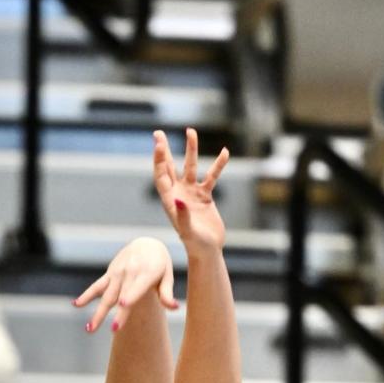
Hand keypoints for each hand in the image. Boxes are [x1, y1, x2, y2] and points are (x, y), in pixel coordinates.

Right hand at [73, 235, 175, 332]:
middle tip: (114, 330)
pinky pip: (97, 286)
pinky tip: (76, 305)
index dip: (130, 295)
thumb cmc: (160, 263)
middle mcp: (130, 272)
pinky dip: (86, 295)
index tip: (123, 304)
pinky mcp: (110, 274)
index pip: (137, 286)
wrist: (146, 243)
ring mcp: (117, 274)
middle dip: (118, 313)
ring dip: (98, 312)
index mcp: (146, 273)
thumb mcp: (167, 275)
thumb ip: (167, 293)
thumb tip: (174, 308)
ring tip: (90, 328)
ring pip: (106, 296)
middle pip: (122, 296)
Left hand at [153, 127, 228, 253]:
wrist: (208, 251)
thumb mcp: (189, 232)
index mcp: (170, 201)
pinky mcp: (205, 196)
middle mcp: (178, 194)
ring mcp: (191, 194)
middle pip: (169, 167)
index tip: (160, 144)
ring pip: (190, 167)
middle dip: (164, 151)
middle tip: (158, 133)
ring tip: (191, 131)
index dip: (159, 160)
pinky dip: (218, 165)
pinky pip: (211, 177)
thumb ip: (183, 216)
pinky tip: (225, 152)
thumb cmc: (196, 245)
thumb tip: (178, 199)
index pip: (161, 176)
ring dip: (191, 150)